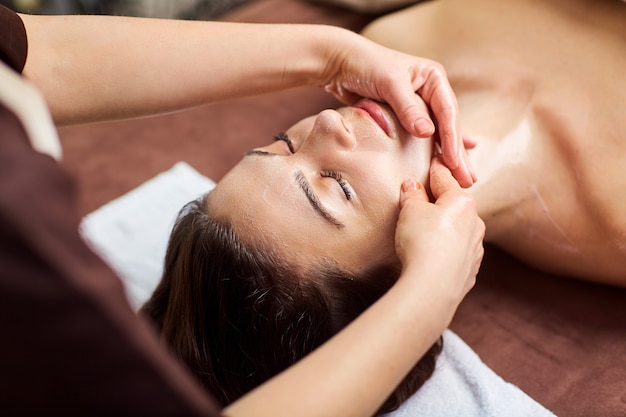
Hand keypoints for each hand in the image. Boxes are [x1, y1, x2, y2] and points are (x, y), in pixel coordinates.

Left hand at [319, 31, 475, 186]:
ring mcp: (420, 105)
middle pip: (449, 127)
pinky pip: (424, 137)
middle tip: (467, 180)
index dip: (452, 139)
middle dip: (458, 154)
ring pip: (439, 135)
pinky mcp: (405, 117)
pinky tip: (450, 162)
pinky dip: (436, 150)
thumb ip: (408, 108)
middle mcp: (431, 91)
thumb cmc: (365, 65)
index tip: (454, 163)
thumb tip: (428, 133)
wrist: (340, 63)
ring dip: (449, 157)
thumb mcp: (389, 82)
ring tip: (463, 180)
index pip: (447, 112)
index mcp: (433, 78)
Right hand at [394, 157, 484, 306]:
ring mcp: (475, 247)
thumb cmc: (422, 242)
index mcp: (461, 201)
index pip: (444, 178)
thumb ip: (413, 195)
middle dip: (439, 202)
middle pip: (454, 204)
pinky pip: (458, 252)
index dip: (435, 168)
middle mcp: (475, 222)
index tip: (435, 158)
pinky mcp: (470, 269)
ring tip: (424, 233)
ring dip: (444, 227)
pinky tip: (433, 256)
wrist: (432, 286)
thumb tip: (413, 185)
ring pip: (459, 229)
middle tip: (420, 201)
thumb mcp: (410, 210)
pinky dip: (447, 250)